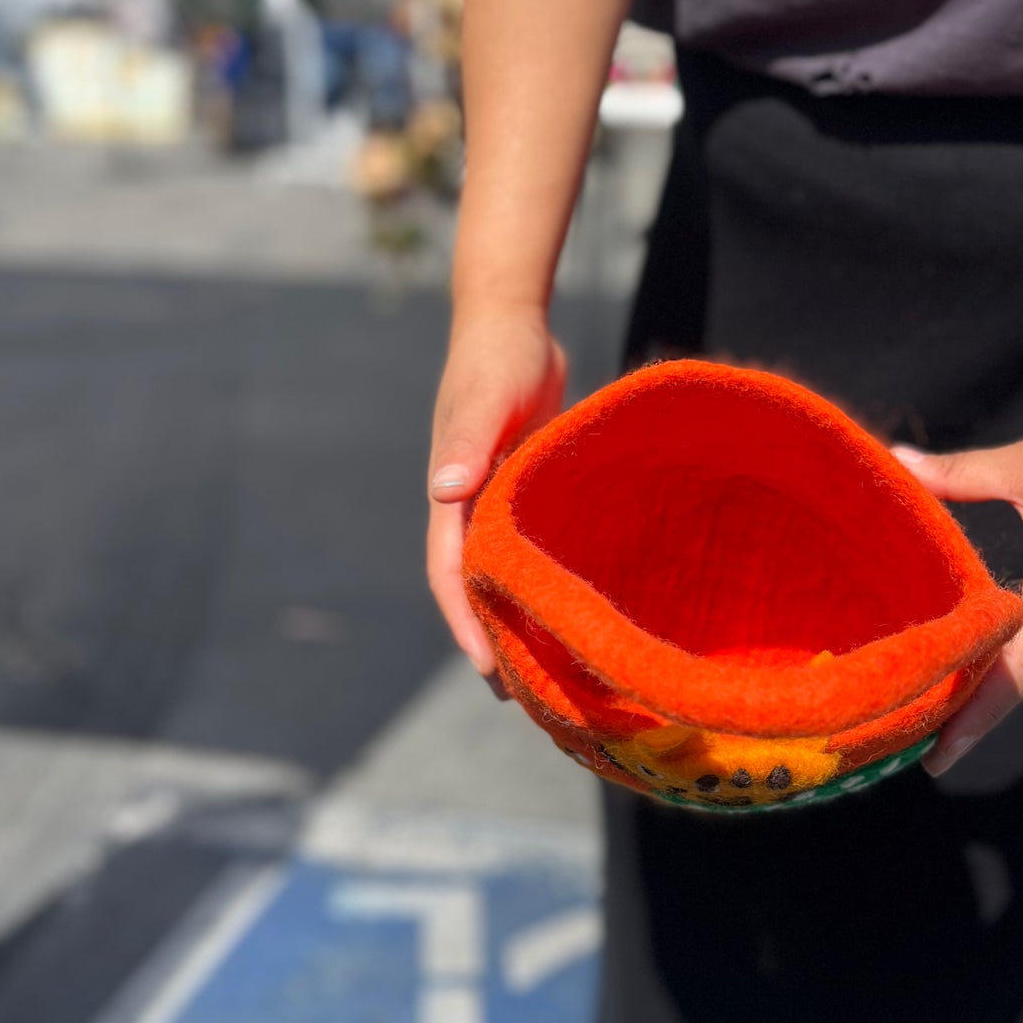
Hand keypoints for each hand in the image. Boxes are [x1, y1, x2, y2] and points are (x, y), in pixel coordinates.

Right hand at [428, 307, 566, 679]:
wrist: (513, 323)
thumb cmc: (499, 357)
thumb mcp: (487, 396)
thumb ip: (467, 439)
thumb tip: (443, 491)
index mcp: (453, 496)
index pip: (451, 575)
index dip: (466, 625)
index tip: (488, 672)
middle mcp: (470, 507)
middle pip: (476, 587)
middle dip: (494, 640)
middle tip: (529, 699)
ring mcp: (498, 501)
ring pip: (505, 573)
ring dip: (520, 617)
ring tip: (556, 671)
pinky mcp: (527, 491)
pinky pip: (533, 548)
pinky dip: (545, 580)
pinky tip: (579, 607)